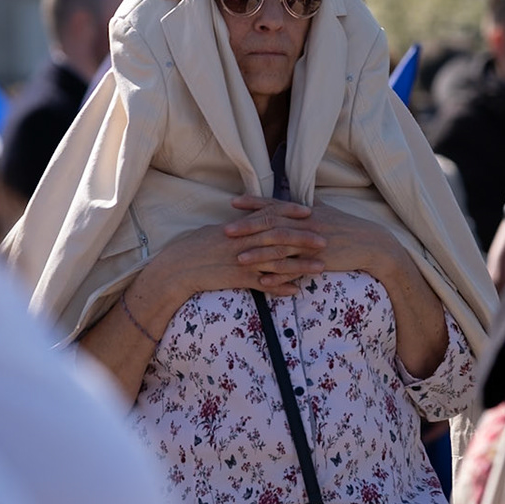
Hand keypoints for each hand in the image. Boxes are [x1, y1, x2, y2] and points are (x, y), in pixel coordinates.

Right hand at [135, 212, 322, 312]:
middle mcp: (245, 242)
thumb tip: (251, 220)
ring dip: (301, 266)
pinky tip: (296, 292)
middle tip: (326, 240)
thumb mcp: (216, 231)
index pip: (271, 215)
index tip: (309, 212)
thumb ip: (238, 227)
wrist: (178, 267)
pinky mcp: (239, 279)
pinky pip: (264, 285)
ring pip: (278, 262)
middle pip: (280, 238)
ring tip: (321, 268)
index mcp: (240, 227)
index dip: (291, 213)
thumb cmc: (194, 246)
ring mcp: (243, 261)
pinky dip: (281, 289)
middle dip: (304, 239)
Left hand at [228, 196, 398, 288]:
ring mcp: (311, 244)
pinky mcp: (318, 261)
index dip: (253, 203)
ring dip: (258, 253)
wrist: (370, 243)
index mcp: (304, 212)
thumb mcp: (326, 210)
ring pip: (280, 248)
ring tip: (238, 259)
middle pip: (272, 224)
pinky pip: (294, 269)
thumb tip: (292, 195)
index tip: (233, 203)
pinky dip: (278, 275)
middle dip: (247, 227)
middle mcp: (305, 224)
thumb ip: (306, 204)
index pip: (274, 204)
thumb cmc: (347, 226)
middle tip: (225, 231)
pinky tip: (263, 281)